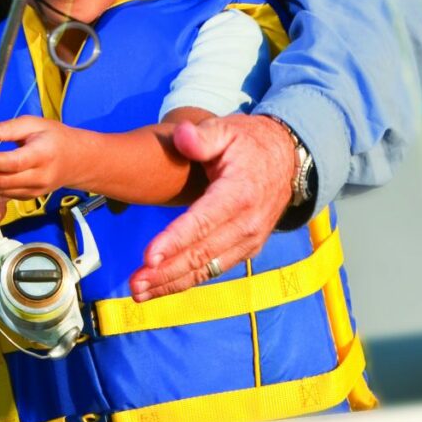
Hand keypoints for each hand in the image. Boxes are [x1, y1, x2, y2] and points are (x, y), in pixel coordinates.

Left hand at [0, 116, 77, 197]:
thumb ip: (10, 127)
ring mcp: (33, 191)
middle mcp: (38, 178)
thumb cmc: (55, 138)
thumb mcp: (36, 123)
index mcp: (43, 155)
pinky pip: (1, 194)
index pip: (12, 162)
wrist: (77, 161)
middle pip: (1, 181)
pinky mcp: (26, 198)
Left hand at [129, 114, 295, 301]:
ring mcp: (250, 240)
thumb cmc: (250, 143)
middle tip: (133, 284)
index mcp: (240, 193)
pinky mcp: (247, 249)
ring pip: (207, 269)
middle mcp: (248, 224)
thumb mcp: (228, 129)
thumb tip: (182, 136)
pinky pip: (214, 269)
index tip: (149, 257)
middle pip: (201, 254)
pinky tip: (161, 286)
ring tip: (139, 292)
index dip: (175, 241)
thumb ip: (203, 136)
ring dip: (171, 283)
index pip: (203, 222)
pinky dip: (188, 281)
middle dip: (165, 272)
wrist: (288, 159)